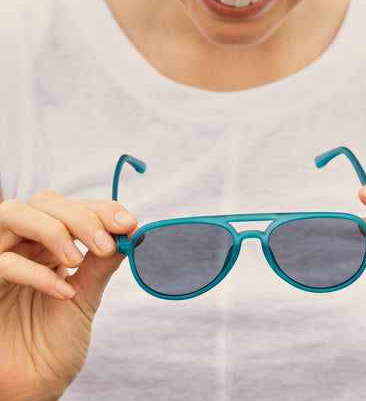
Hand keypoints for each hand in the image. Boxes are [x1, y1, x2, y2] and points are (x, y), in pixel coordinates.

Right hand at [0, 191, 137, 400]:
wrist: (32, 386)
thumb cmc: (55, 342)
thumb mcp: (86, 296)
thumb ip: (102, 263)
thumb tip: (134, 231)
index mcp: (49, 244)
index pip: (74, 206)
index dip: (101, 209)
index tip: (128, 224)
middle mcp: (23, 245)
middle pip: (44, 201)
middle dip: (80, 217)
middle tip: (105, 246)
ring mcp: (0, 260)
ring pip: (14, 213)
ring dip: (54, 230)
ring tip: (77, 260)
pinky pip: (3, 261)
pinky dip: (37, 272)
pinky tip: (63, 293)